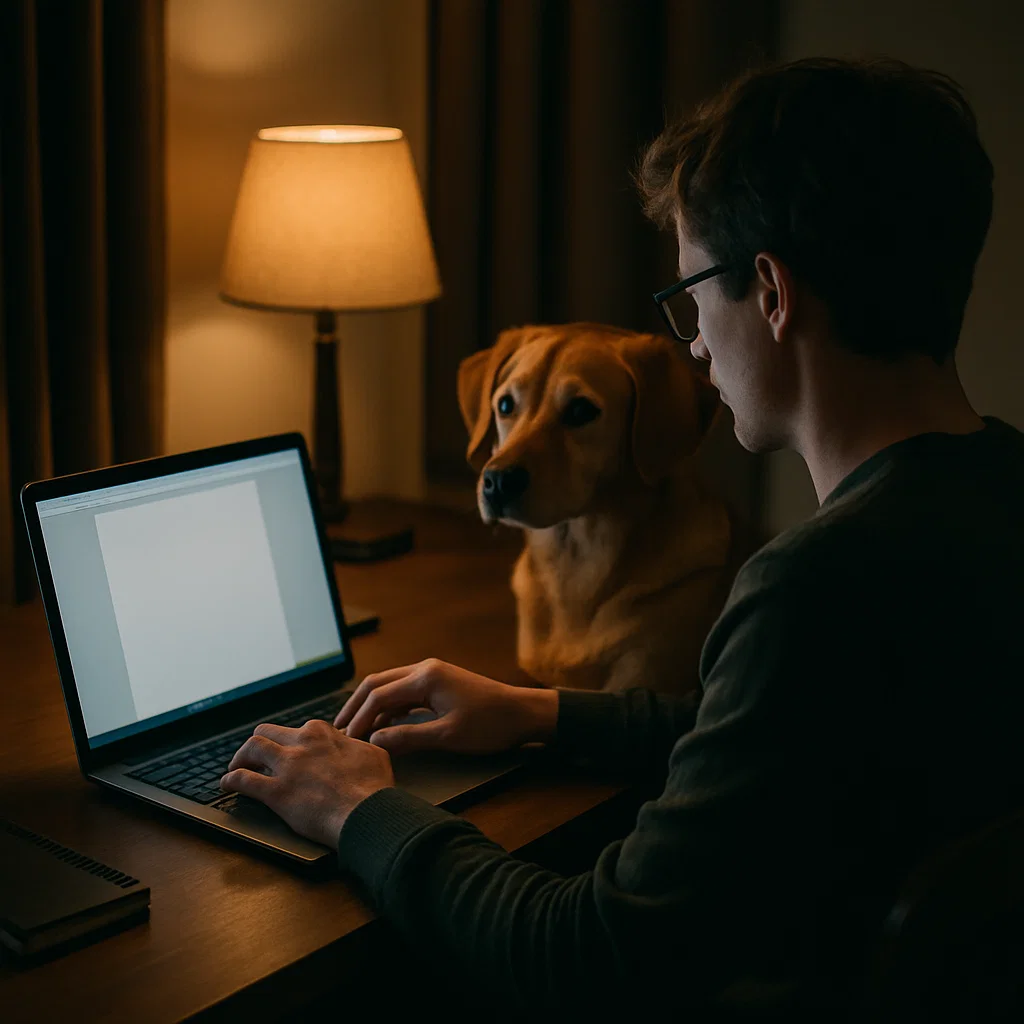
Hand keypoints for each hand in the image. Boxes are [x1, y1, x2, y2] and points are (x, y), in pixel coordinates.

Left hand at [220, 719, 393, 847]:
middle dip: (258, 744)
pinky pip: (243, 780)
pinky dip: (230, 780)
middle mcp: (301, 743)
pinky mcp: (276, 792)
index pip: (297, 729)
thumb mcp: (372, 754)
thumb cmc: (374, 787)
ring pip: (251, 748)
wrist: (366, 812)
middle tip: (255, 758)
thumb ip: (355, 745)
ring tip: (236, 767)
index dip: (291, 742)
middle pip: (267, 732)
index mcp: (322, 733)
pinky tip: (226, 785)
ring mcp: (287, 766)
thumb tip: (352, 745)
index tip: (290, 753)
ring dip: (240, 757)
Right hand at [335, 658, 557, 755]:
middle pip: (377, 683)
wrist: (522, 713)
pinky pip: (404, 691)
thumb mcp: (448, 735)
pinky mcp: (438, 683)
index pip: (379, 695)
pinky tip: (382, 725)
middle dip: (356, 706)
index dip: (359, 718)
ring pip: (389, 686)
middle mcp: (424, 669)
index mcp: (425, 677)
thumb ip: (408, 737)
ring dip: (371, 706)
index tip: (346, 740)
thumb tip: (374, 741)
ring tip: (355, 729)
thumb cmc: (490, 725)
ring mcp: (431, 674)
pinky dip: (389, 706)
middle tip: (339, 730)